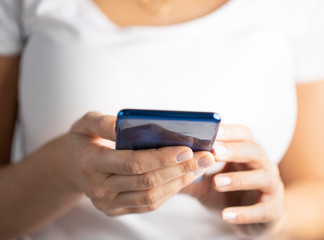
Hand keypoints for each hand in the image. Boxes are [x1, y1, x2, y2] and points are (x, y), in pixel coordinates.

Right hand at [58, 112, 214, 215]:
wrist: (70, 167)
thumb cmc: (83, 140)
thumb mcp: (86, 123)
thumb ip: (105, 122)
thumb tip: (128, 124)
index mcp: (91, 163)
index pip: (132, 163)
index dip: (162, 157)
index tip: (188, 148)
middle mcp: (99, 188)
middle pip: (147, 181)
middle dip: (180, 169)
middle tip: (206, 156)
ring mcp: (108, 203)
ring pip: (151, 196)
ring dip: (180, 181)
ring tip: (201, 166)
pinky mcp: (117, 210)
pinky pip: (148, 203)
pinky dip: (170, 191)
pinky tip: (185, 176)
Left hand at [182, 124, 284, 235]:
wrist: (257, 220)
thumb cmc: (229, 194)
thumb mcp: (206, 184)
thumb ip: (188, 174)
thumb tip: (160, 165)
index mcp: (246, 153)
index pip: (243, 134)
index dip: (229, 131)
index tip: (211, 130)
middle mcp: (263, 165)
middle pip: (254, 151)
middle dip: (234, 150)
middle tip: (214, 152)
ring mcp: (271, 187)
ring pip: (262, 177)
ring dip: (239, 179)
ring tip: (217, 182)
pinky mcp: (273, 209)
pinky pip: (262, 210)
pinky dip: (245, 212)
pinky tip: (226, 215)